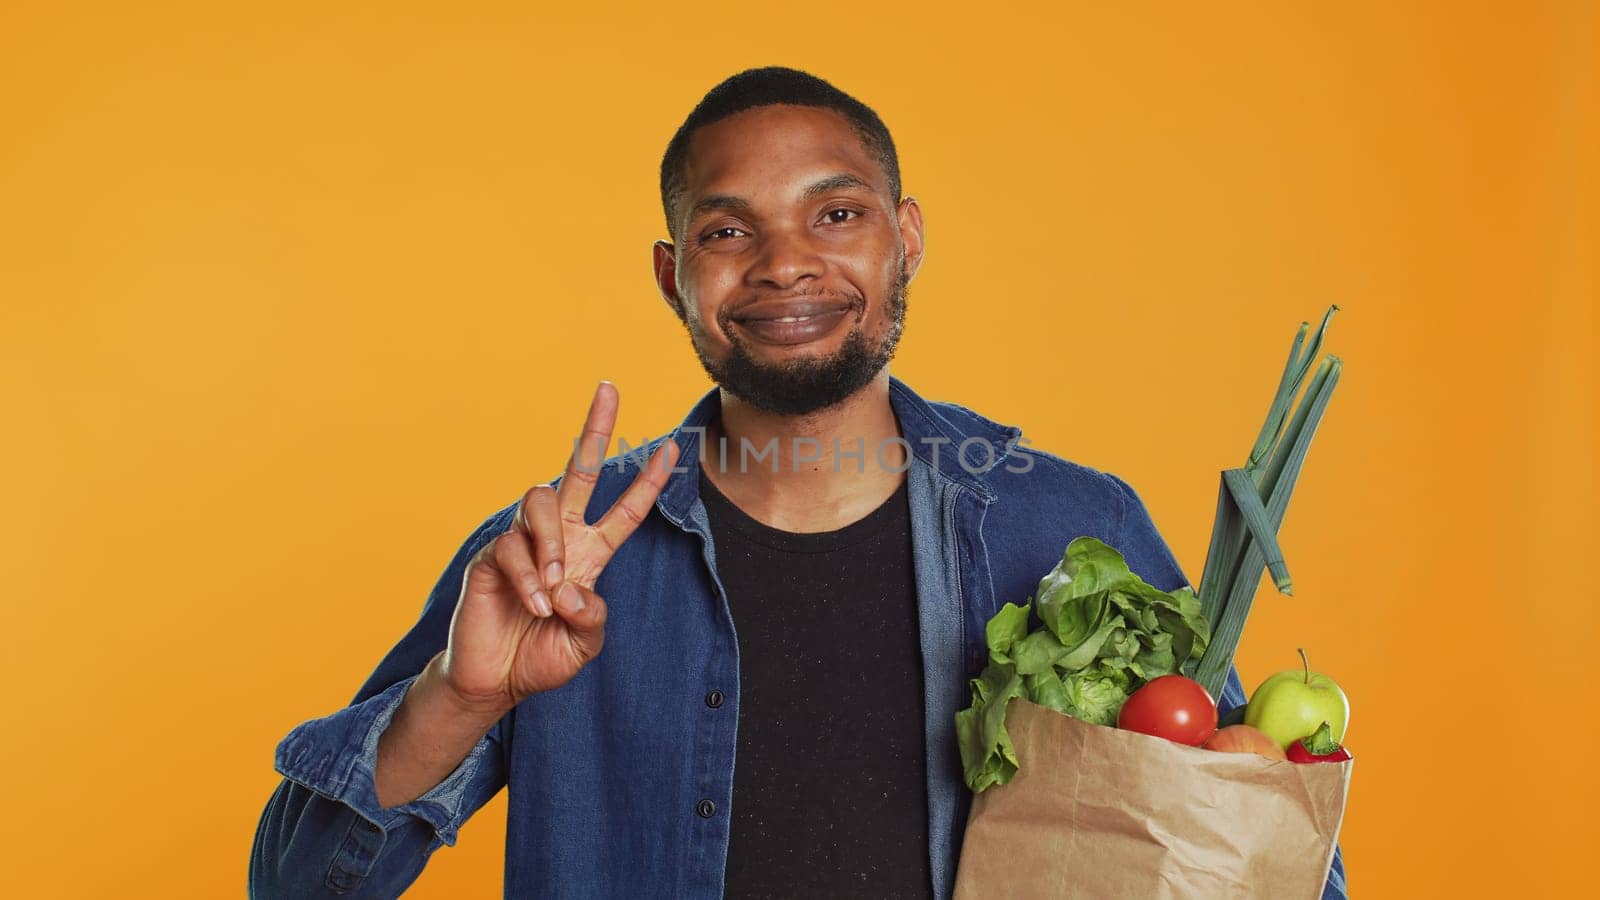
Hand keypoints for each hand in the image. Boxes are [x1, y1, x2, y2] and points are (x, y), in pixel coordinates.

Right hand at [439, 381, 678, 714]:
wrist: (495, 680)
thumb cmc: (541, 657)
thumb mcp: (584, 644)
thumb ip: (592, 617)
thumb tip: (571, 584)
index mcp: (590, 556)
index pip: (625, 511)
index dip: (648, 482)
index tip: (673, 447)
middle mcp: (559, 539)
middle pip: (579, 470)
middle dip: (595, 428)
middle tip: (609, 388)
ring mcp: (523, 542)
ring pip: (542, 503)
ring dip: (551, 547)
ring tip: (550, 592)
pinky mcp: (491, 555)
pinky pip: (512, 547)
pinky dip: (528, 579)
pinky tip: (532, 606)